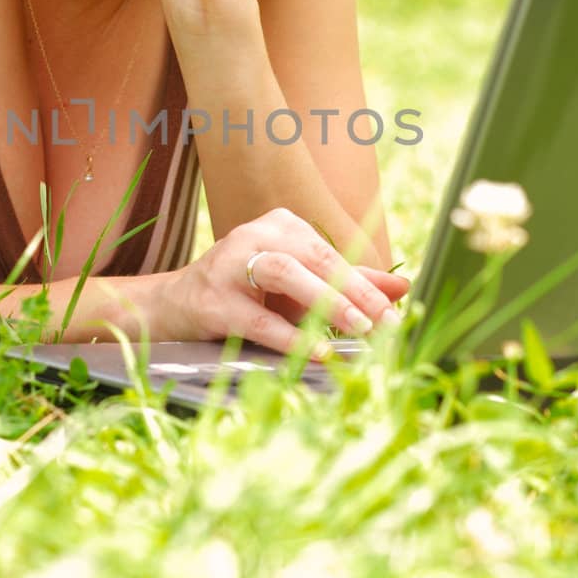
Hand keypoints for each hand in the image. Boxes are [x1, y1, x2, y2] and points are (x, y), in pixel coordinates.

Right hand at [159, 207, 412, 360]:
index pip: (332, 255)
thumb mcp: (300, 288)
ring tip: (358, 330)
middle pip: (314, 258)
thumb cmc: (245, 296)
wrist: (174, 307)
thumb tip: (403, 290)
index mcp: (281, 226)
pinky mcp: (212, 300)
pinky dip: (290, 336)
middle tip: (384, 323)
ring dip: (326, 301)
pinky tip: (317, 351)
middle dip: (354, 292)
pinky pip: (257, 319)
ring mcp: (229, 265)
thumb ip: (349, 284)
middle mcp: (255, 235)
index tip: (395, 315)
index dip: (366, 285)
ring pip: (285, 274)